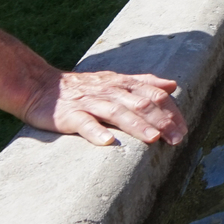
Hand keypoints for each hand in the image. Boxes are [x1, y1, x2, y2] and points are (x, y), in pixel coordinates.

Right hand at [22, 69, 185, 145]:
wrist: (39, 86)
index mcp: (123, 84)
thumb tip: (172, 85)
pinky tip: (108, 142)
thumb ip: (144, 83)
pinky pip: (83, 123)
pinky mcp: (68, 115)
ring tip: (153, 139)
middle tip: (177, 138)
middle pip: (140, 104)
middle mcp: (109, 92)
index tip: (183, 129)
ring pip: (117, 112)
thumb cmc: (82, 88)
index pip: (153, 95)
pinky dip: (96, 132)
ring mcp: (89, 103)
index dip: (171, 111)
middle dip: (161, 121)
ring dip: (137, 125)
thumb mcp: (115, 81)